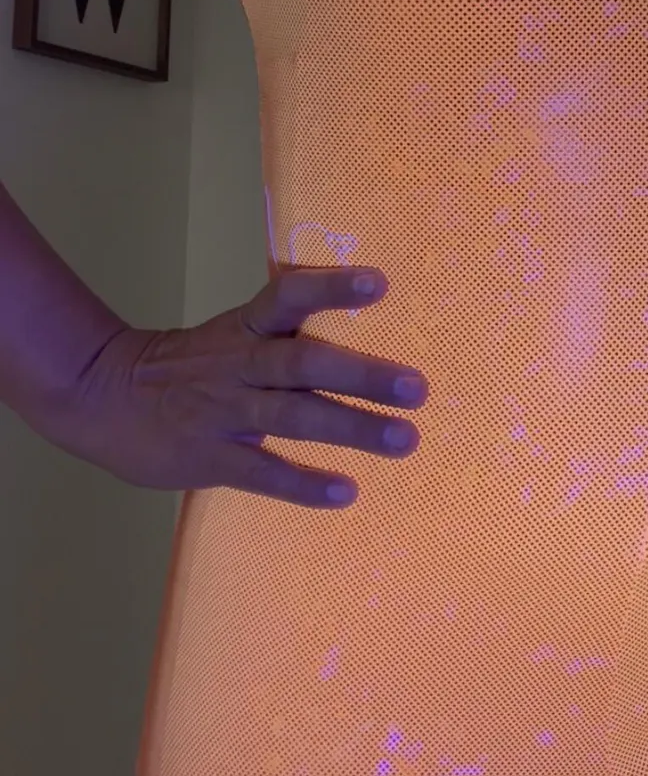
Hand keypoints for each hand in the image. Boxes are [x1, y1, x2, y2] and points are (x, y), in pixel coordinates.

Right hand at [44, 267, 426, 507]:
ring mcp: (224, 412)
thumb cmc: (190, 366)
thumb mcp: (233, 332)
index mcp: (246, 328)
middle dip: (362, 375)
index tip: (381, 284)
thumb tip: (359, 317)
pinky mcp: (209, 457)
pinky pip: (262, 472)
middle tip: (417, 388)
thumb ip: (286, 331)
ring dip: (352, 428)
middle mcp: (239, 364)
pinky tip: (345, 491)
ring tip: (405, 440)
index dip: (332, 288)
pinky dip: (304, 483)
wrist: (101, 397)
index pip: (288, 295)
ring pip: (293, 418)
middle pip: (303, 363)